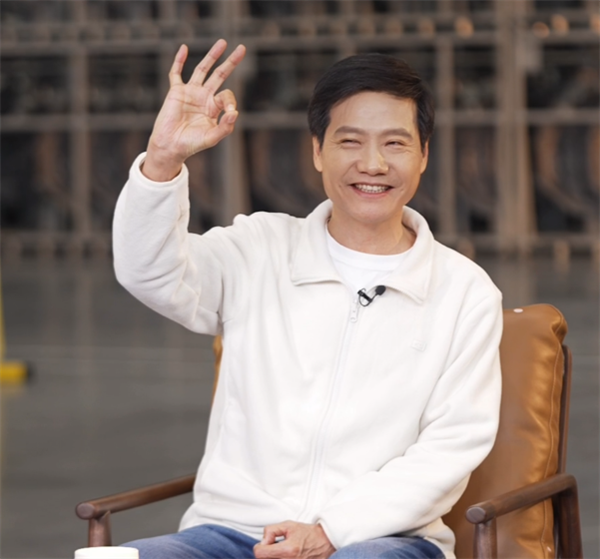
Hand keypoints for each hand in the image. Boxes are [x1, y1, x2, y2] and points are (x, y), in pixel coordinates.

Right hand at [143, 39, 245, 180]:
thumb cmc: (192, 144)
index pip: (227, 95)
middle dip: (230, 62)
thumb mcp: (213, 138)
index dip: (230, 101)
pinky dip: (179, 60)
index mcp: (214, 108)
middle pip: (219, 75)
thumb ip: (226, 127)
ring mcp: (190, 92)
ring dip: (212, 56)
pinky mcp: (176, 91)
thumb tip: (235, 112)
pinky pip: (176, 73)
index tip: (229, 112)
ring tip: (222, 42)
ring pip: (202, 69)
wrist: (171, 146)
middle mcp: (204, 97)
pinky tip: (183, 48)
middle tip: (242, 48)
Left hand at [253, 521, 335, 558]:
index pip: (260, 554)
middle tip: (274, 546)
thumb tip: (263, 542)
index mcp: (288, 550)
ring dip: (273, 557)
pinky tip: (286, 555)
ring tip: (282, 551)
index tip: (266, 543)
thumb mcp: (288, 525)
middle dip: (266, 553)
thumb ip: (271, 531)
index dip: (259, 547)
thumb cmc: (308, 533)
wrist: (325, 542)